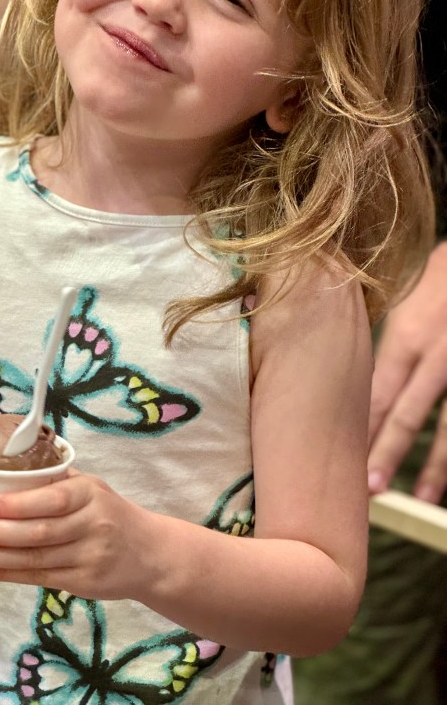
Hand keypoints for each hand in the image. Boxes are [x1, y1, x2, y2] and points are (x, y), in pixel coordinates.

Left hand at [0, 470, 157, 599]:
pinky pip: (39, 578)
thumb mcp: (92, 487)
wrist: (150, 554)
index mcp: (90, 494)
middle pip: (39, 533)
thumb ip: (55, 482)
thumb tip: (2, 472)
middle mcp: (92, 525)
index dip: (21, 505)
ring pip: (34, 559)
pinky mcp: (82, 583)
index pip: (54, 500)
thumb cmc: (110, 512)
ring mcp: (88, 558)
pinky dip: (6, 574)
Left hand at [368, 242, 446, 502]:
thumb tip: (343, 363)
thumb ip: (389, 338)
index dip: (360, 426)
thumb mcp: (409, 298)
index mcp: (408, 335)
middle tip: (367, 491)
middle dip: (386, 452)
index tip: (339, 457)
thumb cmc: (443, 276)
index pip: (377, 390)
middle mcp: (437, 354)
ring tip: (421, 498)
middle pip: (407, 412)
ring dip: (436, 465)